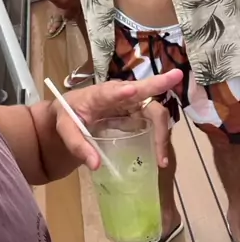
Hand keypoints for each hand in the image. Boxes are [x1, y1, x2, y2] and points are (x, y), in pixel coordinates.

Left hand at [52, 69, 182, 169]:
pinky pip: (153, 123)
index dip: (122, 91)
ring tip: (161, 158)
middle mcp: (118, 94)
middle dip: (159, 83)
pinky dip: (159, 139)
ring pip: (153, 110)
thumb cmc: (67, 116)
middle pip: (142, 91)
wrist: (71, 114)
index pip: (110, 91)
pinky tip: (160, 158)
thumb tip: (96, 165)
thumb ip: (77, 144)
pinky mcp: (136, 114)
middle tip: (178, 76)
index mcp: (98, 95)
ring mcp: (130, 103)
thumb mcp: (64, 129)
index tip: (131, 90)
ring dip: (161, 130)